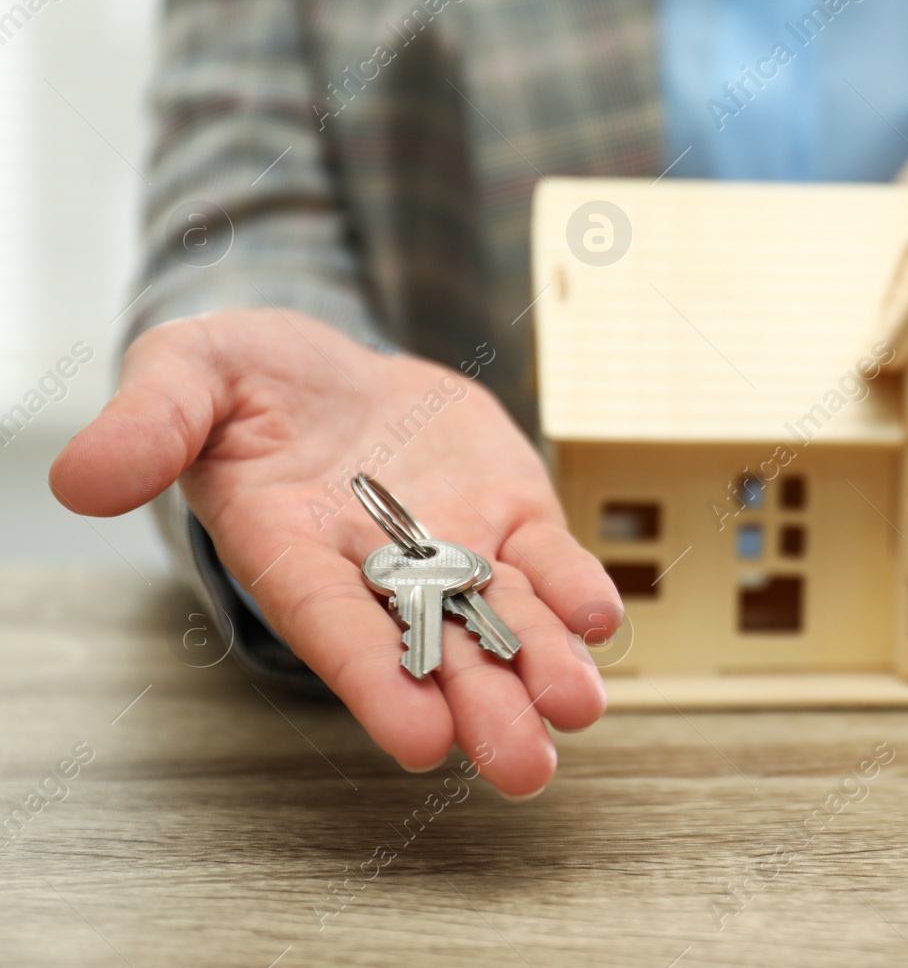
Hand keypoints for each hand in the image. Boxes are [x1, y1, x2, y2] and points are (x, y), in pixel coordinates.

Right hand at [50, 310, 622, 796]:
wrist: (330, 370)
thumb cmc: (246, 381)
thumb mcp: (187, 374)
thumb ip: (150, 424)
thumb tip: (80, 479)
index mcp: (293, 551)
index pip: (334, 627)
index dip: (376, 680)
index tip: (419, 740)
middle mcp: (380, 571)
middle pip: (433, 651)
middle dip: (481, 707)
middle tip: (523, 763)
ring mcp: (455, 546)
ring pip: (503, 620)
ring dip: (543, 666)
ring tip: (577, 706)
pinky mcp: (510, 515)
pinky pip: (546, 561)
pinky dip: (573, 589)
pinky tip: (599, 618)